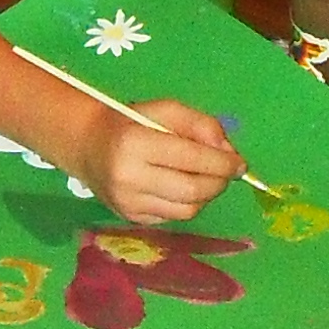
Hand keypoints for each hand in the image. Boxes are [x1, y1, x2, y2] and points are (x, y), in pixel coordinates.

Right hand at [79, 96, 240, 224]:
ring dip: (206, 195)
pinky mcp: (130, 219)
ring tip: (206, 178)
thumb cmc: (130, 122)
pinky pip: (173, 217)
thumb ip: (201, 125)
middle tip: (229, 173)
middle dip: (219, 183)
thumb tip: (229, 154)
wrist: (88, 146)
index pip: (191, 159)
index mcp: (135, 143)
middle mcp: (129, 178)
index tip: (240, 164)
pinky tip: (183, 187)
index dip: (222, 163)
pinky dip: (188, 204)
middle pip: (192, 190)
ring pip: (187, 210)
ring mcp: (128, 203)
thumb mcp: (165, 110)